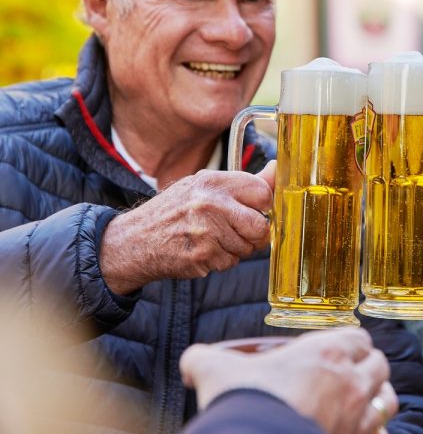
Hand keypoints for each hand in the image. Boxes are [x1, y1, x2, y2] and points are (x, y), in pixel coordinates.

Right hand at [99, 163, 274, 293]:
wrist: (135, 240)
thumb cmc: (173, 211)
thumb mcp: (203, 186)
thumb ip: (243, 183)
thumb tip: (276, 170)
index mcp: (212, 181)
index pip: (262, 191)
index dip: (263, 205)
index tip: (254, 209)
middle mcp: (210, 204)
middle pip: (260, 226)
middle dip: (255, 234)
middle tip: (239, 231)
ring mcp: (206, 232)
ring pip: (247, 248)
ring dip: (236, 249)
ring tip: (214, 239)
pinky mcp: (202, 256)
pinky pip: (230, 263)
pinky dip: (221, 261)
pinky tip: (204, 251)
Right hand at [180, 328, 397, 433]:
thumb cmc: (242, 407)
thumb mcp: (214, 371)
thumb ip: (203, 360)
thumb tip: (191, 363)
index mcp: (327, 352)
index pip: (358, 337)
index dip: (349, 343)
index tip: (335, 352)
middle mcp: (352, 383)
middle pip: (379, 366)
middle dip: (367, 369)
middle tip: (346, 378)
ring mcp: (360, 419)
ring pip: (388, 402)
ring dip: (377, 401)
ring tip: (360, 406)